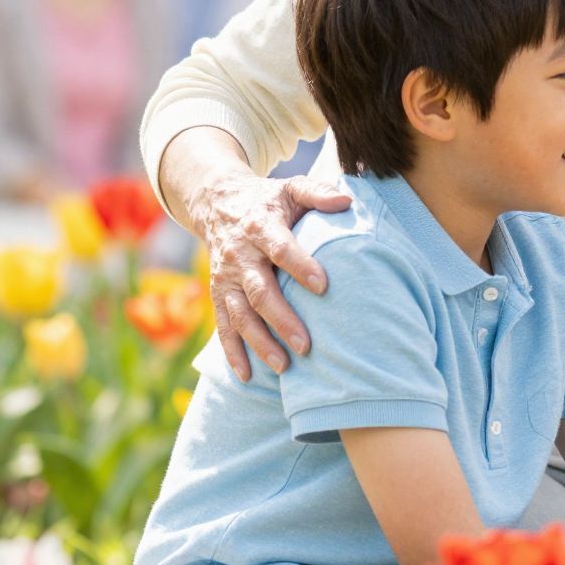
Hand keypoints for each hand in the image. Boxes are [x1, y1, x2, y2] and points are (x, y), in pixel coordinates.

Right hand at [188, 168, 351, 379]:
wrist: (217, 203)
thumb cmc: (268, 200)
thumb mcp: (291, 188)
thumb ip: (318, 193)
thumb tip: (347, 201)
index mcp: (261, 227)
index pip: (280, 248)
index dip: (300, 266)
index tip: (323, 286)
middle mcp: (240, 256)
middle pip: (259, 291)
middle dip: (282, 319)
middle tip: (307, 344)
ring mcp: (226, 278)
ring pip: (240, 315)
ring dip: (259, 342)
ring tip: (283, 367)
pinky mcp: (217, 294)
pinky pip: (223, 325)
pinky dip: (232, 351)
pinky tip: (246, 376)